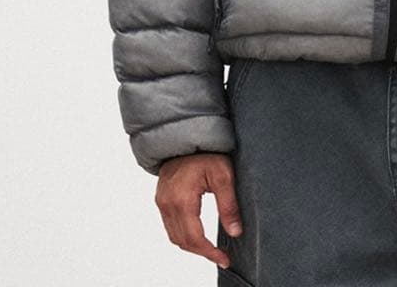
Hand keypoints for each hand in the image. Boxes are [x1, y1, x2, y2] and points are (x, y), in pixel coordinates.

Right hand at [155, 152, 242, 268]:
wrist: (186, 137)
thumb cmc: (205, 153)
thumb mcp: (223, 175)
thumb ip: (229, 205)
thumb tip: (235, 232)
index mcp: (181, 199)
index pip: (194, 238)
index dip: (209, 252)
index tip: (224, 259)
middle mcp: (167, 204)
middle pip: (182, 241)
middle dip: (202, 252)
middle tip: (221, 256)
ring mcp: (161, 202)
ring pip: (174, 236)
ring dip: (192, 246)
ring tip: (211, 249)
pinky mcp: (161, 200)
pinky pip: (170, 226)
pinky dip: (184, 235)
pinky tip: (198, 236)